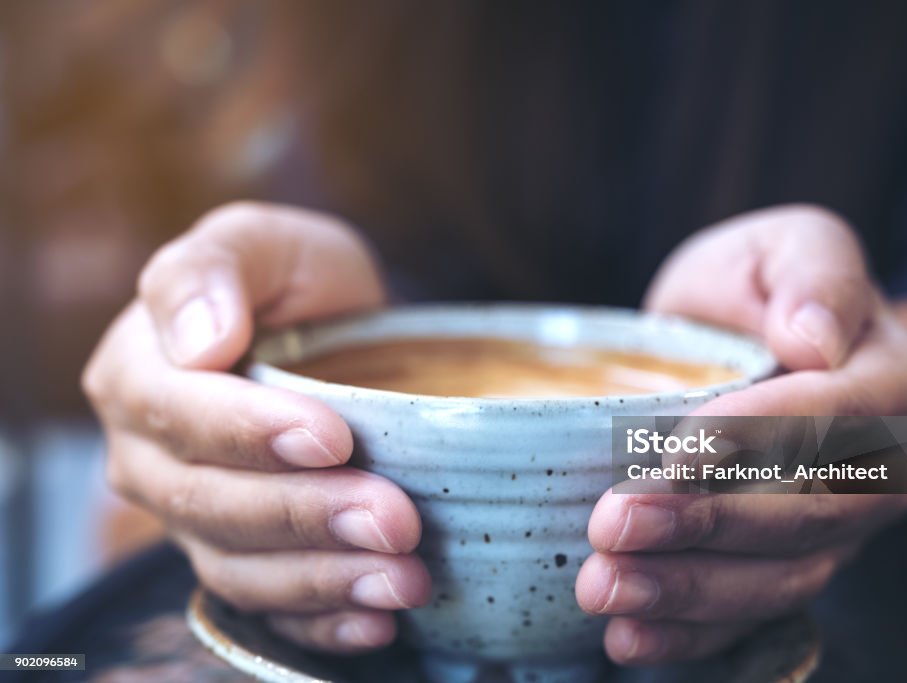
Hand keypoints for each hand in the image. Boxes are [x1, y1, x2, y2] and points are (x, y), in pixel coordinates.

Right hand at [84, 202, 430, 652]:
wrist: (333, 331)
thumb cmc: (293, 278)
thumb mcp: (262, 243)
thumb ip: (211, 269)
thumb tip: (197, 339)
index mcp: (138, 373)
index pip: (179, 413)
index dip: (250, 431)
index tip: (334, 437)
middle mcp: (149, 456)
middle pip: (211, 502)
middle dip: (306, 515)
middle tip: (395, 520)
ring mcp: (191, 517)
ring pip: (238, 566)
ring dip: (323, 579)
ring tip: (404, 580)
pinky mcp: (240, 556)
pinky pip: (266, 607)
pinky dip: (319, 622)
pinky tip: (378, 620)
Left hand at [577, 205, 906, 664]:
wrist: (763, 335)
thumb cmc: (766, 283)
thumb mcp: (790, 245)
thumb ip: (815, 274)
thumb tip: (816, 338)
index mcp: (890, 380)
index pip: (830, 418)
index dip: (752, 439)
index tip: (672, 452)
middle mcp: (883, 466)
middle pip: (804, 513)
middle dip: (705, 526)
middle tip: (612, 526)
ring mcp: (843, 525)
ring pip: (781, 576)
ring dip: (689, 592)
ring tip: (605, 587)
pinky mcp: (796, 561)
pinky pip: (756, 609)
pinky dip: (693, 633)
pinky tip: (629, 635)